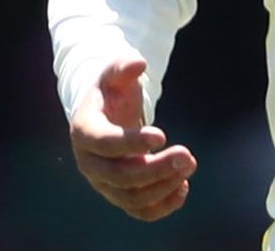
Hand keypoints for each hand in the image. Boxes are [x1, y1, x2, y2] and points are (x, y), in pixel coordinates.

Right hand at [68, 57, 195, 220]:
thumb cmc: (112, 91)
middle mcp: (90, 163)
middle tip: (188, 155)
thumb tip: (138, 63)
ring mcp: (103, 182)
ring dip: (162, 187)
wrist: (106, 115)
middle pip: (119, 177)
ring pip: (130, 198)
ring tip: (189, 165)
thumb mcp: (114, 73)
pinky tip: (183, 187)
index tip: (163, 135)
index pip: (104, 144)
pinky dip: (162, 206)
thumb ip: (123, 66)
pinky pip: (139, 210)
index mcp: (84, 132)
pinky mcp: (120, 194)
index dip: (131, 142)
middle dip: (155, 169)